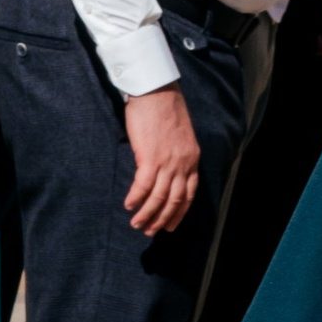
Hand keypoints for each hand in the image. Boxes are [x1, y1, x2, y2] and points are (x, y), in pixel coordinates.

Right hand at [122, 83, 200, 236]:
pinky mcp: (150, 157)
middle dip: (162, 220)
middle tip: (150, 231)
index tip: (171, 226)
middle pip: (174, 200)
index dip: (179, 212)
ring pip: (158, 198)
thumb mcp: (181, 135)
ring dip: (147, 215)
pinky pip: (142, 187)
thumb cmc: (166, 109)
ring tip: (136, 224)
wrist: (157, 90)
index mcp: (192, 157)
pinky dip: (136, 199)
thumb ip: (178, 154)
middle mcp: (183, 163)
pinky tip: (129, 205)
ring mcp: (168, 161)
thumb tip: (167, 172)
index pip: (189, 193)